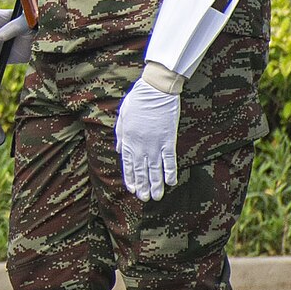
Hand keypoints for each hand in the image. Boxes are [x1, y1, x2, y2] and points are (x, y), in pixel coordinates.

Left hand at [115, 68, 182, 200]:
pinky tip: (171, 182)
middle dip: (142, 185)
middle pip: (141, 170)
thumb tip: (119, 150)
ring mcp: (155, 144)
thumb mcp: (123, 116)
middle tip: (144, 199)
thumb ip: (121, 135)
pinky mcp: (168, 140)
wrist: (155, 90)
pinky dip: (170, 172)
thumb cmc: (137, 100)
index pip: (128, 164)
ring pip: (155, 169)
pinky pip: (169, 160)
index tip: (132, 189)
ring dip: (156, 184)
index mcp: (128, 139)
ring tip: (156, 197)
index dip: (130, 178)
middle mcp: (140, 145)